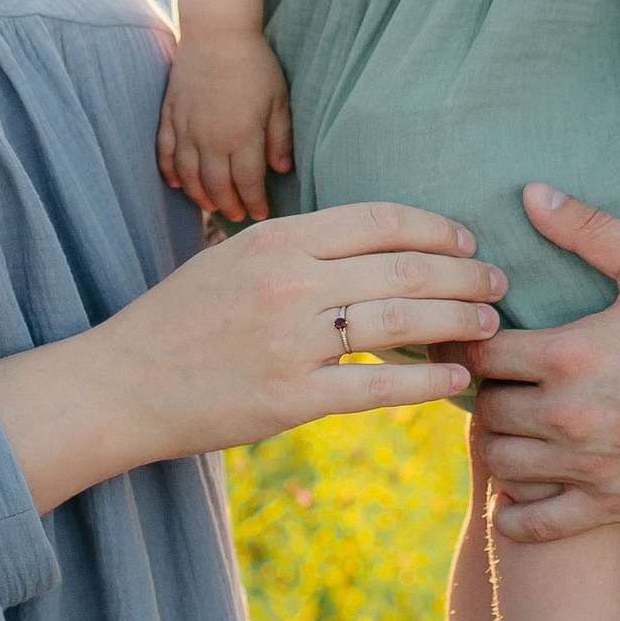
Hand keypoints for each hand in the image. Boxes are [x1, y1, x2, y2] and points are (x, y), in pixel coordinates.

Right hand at [0, 205, 507, 509]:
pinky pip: (378, 390)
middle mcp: (290, 283)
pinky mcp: (291, 400)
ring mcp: (292, 342)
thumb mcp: (229, 258)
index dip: (436, 229)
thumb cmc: (177, 319)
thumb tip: (367, 244)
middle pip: (404, 269)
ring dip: (458, 322)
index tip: (465, 241)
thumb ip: (295, 248)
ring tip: (489, 326)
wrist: (121, 384)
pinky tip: (455, 381)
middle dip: (464, 275)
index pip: (380, 221)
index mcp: (277, 239)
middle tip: (498, 283)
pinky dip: (427, 383)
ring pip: (401, 324)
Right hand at [158, 24, 294, 223]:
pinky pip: (165, 153)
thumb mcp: (278, 100)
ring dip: (200, 196)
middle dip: (229, 206)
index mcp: (242, 137)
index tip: (260, 214)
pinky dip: (170, 172)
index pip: (248, 183)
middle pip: (217, 186)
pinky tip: (177, 184)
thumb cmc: (254, 64)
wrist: (216, 32)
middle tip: (237, 216)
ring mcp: (186, 129)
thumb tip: (281, 170)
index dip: (254, 203)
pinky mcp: (169, 116)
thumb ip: (280, 138)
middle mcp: (211, 139)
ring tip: (211, 207)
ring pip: (189, 176)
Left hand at [472, 184, 619, 538]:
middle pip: (485, 410)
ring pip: (502, 464)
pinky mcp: (613, 505)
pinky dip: (516, 515)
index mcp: (572, 354)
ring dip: (499, 445)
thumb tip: (532, 194)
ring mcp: (590, 466)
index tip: (476, 340)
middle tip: (498, 383)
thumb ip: (590, 229)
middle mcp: (570, 415)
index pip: (481, 354)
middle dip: (486, 393)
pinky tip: (518, 496)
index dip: (469, 344)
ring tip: (513, 427)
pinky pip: (538, 524)